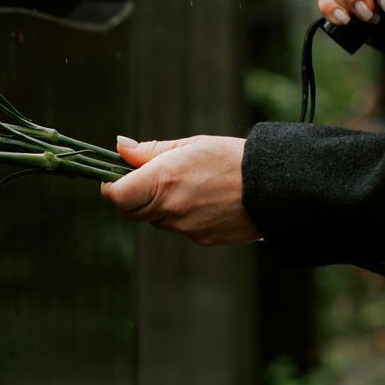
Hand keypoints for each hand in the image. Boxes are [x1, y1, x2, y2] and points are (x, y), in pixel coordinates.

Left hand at [98, 135, 259, 246]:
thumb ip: (151, 151)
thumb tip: (120, 149)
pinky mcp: (200, 239)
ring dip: (161, 206)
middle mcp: (170, 207)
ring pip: (157, 220)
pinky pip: (180, 228)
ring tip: (190, 185)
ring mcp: (185, 227)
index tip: (113, 177)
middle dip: (132, 197)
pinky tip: (206, 199)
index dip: (110, 187)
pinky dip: (184, 216)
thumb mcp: (191, 145)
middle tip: (147, 179)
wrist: (274, 187)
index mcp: (163, 179)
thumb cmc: (232, 158)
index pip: (116, 195)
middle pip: (131, 211)